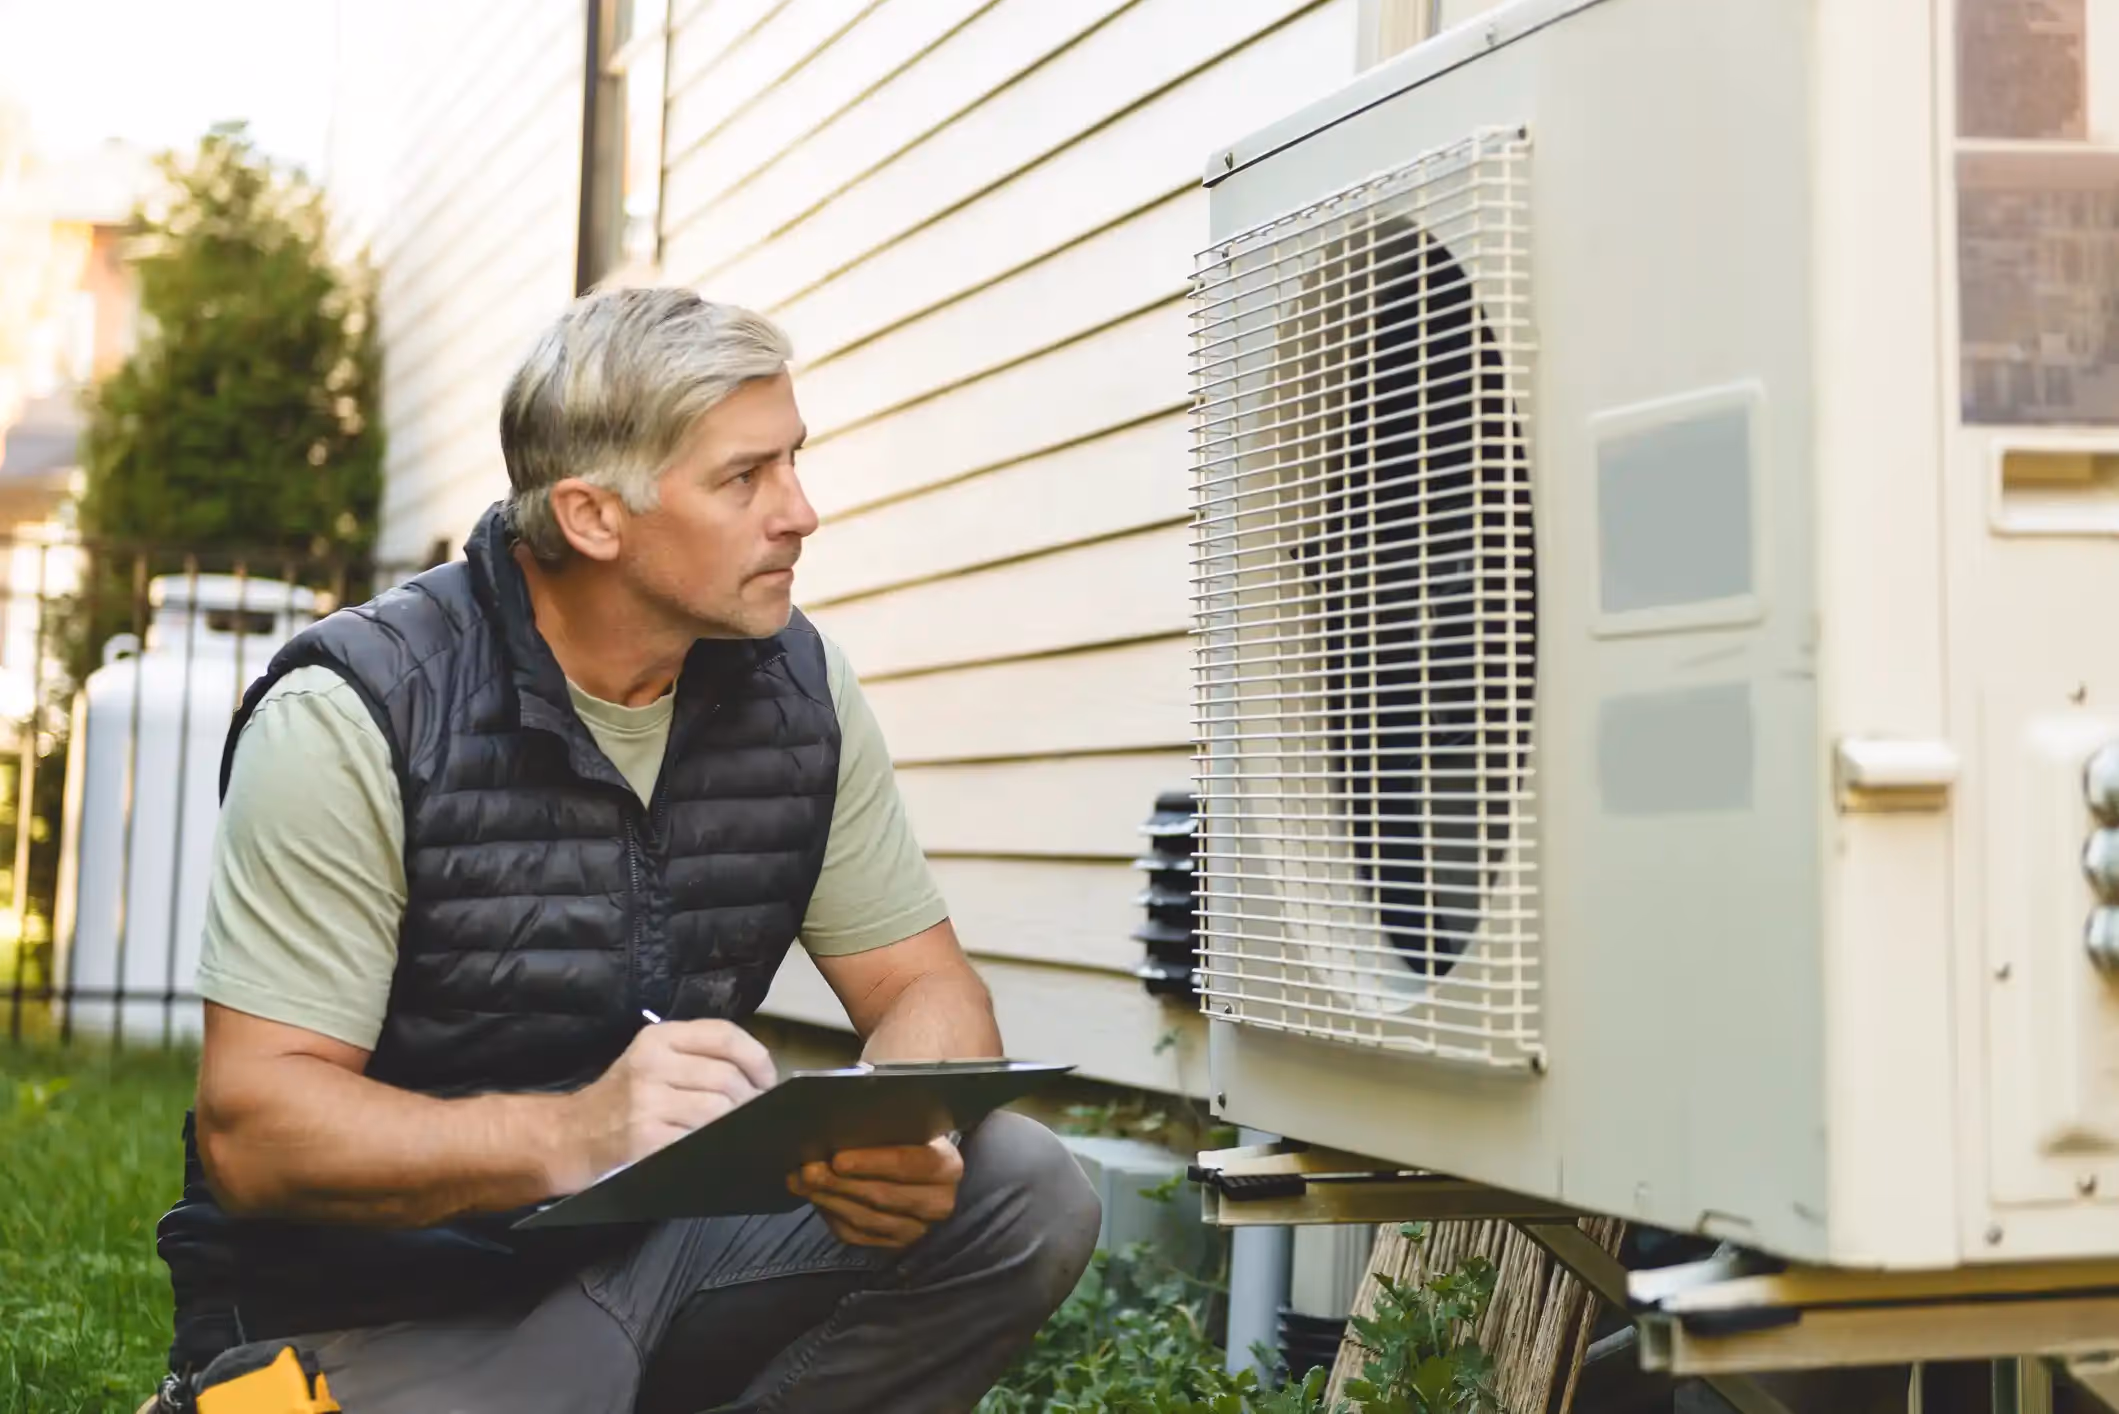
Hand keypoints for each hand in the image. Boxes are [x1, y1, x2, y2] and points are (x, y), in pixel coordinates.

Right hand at [550, 1019, 776, 1191]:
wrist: (570, 1136)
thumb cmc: (621, 1100)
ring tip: (735, 1132)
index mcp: (659, 1037)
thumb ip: (698, 1059)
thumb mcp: (652, 1062)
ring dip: (735, 1124)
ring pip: (718, 1109)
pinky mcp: (645, 1137)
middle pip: (727, 1077)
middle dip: (750, 1100)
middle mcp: (652, 1063)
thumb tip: (760, 1080)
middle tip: (753, 1116)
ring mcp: (647, 1101)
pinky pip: (699, 1139)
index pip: (724, 1035)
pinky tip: (714, 1149)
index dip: (757, 1059)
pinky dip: (715, 1145)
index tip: (768, 1081)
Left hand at [788, 1135, 962, 1248]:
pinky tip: (817, 1198)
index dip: (872, 1162)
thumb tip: (834, 1132)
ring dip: (830, 1200)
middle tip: (809, 1170)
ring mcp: (917, 1229)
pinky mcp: (894, 1245)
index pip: (909, 1164)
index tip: (838, 1159)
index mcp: (946, 1166)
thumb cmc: (908, 1142)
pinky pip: (856, 1235)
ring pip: (866, 1219)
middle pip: (883, 1195)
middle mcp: (938, 1202)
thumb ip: (878, 1130)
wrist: (922, 1173)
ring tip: (804, 1182)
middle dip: (840, 1183)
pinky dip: (832, 1216)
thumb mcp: (904, 1130)